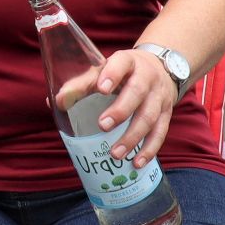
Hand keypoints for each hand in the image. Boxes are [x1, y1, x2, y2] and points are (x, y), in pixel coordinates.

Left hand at [89, 47, 178, 167]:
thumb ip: (82, 84)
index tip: (101, 88)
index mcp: (128, 61)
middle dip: (121, 110)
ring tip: (115, 153)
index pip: (122, 63)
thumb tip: (58, 102)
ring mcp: (159, 96)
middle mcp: (147, 77)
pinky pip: (160, 133)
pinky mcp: (167, 114)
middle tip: (103, 126)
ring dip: (132, 137)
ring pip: (149, 116)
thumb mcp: (105, 70)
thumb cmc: (124, 72)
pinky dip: (149, 149)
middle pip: (137, 92)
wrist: (160, 69)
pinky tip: (136, 162)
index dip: (112, 74)